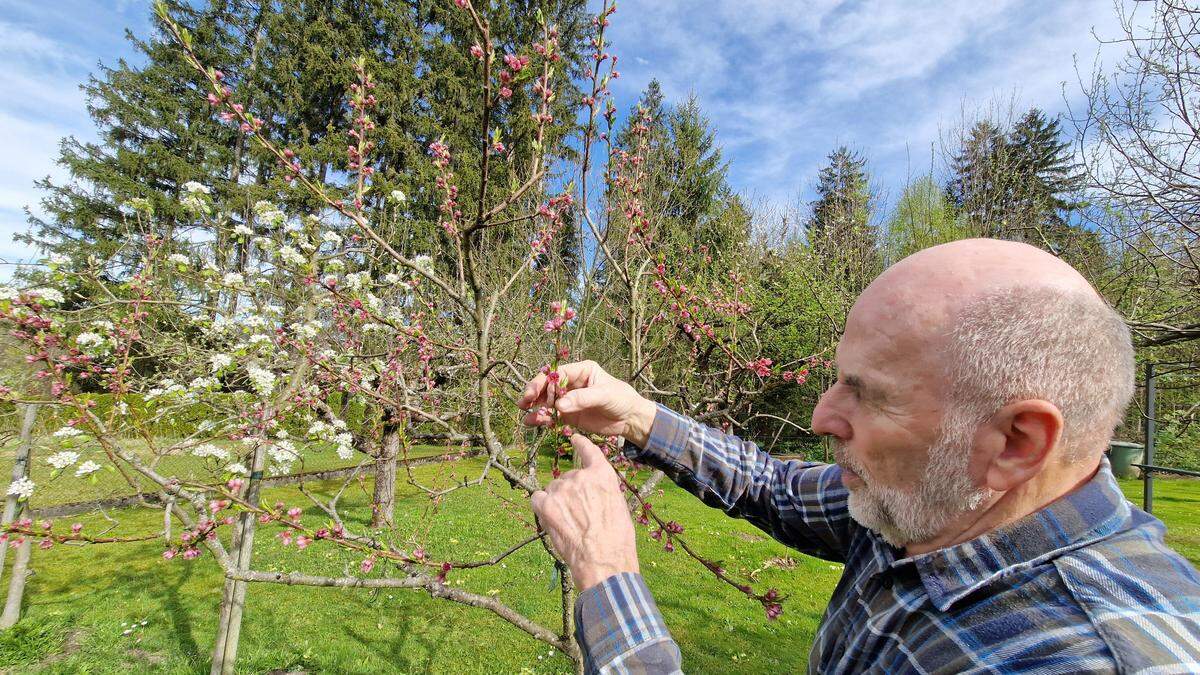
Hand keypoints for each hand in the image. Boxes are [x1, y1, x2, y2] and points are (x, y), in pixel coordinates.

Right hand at [518, 360, 656, 446]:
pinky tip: (532, 423)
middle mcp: (571, 383)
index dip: (542, 381)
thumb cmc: (621, 399)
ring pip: (546, 402)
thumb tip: (559, 405)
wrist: (630, 419)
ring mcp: (569, 399)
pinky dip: (541, 419)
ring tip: (526, 417)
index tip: (532, 392)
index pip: (556, 373)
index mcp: (581, 370)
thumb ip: (582, 399)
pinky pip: (551, 416)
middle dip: (534, 394)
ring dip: (535, 408)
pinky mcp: (569, 415)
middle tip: (523, 403)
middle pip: (547, 386)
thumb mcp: (604, 395)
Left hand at [531, 434, 638, 589]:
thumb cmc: (617, 540)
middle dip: (570, 493)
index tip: (575, 438)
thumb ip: (603, 492)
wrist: (604, 561)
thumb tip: (592, 493)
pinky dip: (541, 507)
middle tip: (580, 517)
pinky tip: (550, 520)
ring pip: (552, 489)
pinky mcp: (546, 505)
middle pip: (568, 477)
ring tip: (569, 524)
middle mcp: (581, 477)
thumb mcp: (618, 507)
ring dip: (556, 502)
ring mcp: (562, 490)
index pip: (589, 451)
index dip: (581, 444)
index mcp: (603, 475)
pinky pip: (537, 498)